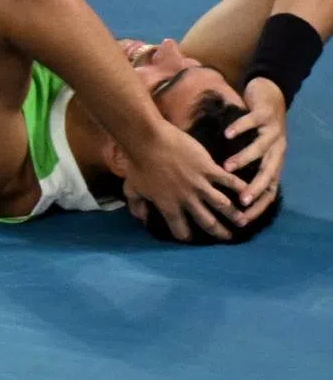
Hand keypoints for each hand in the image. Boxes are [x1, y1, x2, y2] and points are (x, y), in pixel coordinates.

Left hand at [121, 123, 244, 241]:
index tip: (191, 236)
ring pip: (222, 205)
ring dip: (234, 214)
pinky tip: (249, 192)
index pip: (179, 229)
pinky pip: (228, 181)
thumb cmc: (137, 164)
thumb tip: (141, 219)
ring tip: (243, 221)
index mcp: (168, 206)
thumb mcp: (131, 189)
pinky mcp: (208, 169)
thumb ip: (137, 206)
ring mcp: (199, 184)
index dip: (185, 234)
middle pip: (206, 221)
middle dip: (218, 232)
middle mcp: (187, 200)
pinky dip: (239, 187)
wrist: (148, 141)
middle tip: (228, 238)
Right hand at [224, 77, 286, 224]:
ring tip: (227, 167)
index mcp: (274, 162)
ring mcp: (273, 131)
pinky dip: (241, 128)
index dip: (259, 206)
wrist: (269, 94)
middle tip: (240, 201)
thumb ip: (245, 170)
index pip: (270, 191)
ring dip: (245, 159)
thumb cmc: (256, 129)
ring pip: (261, 148)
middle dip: (255, 189)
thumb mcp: (255, 152)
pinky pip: (252, 122)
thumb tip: (225, 192)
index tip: (242, 219)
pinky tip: (227, 134)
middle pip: (269, 173)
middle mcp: (277, 150)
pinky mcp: (265, 113)